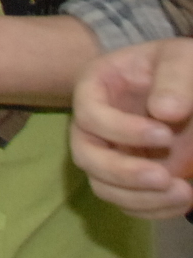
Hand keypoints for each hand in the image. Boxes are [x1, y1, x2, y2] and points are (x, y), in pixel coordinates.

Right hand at [71, 39, 192, 219]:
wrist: (185, 88)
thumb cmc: (178, 66)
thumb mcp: (180, 61)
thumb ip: (175, 79)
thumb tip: (164, 112)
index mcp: (95, 88)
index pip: (89, 114)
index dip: (121, 130)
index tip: (165, 135)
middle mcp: (93, 124)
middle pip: (86, 156)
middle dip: (123, 172)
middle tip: (165, 177)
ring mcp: (108, 152)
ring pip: (103, 186)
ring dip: (140, 197)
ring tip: (183, 192)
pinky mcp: (127, 176)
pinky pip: (127, 202)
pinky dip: (153, 208)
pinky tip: (184, 197)